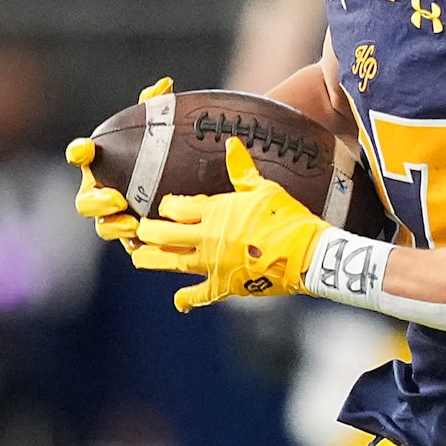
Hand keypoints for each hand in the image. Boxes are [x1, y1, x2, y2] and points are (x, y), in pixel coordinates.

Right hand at [66, 76, 170, 248]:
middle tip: (117, 199)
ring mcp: (115, 218)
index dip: (80, 152)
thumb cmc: (163, 155)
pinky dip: (136, 243)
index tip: (85, 150)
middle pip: (85, 202)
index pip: (82, 155)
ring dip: (115, 226)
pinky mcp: (132, 239)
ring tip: (133, 223)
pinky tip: (149, 240)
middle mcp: (101, 192)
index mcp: (101, 163)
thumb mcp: (163, 132)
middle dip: (96, 202)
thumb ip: (159, 108)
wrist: (185, 188)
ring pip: (104, 227)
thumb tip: (165, 84)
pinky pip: (129, 245)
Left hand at [128, 139, 328, 310]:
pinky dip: (187, 299)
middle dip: (148, 231)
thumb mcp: (264, 188)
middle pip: (164, 234)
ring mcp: (213, 264)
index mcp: (215, 211)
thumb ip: (242, 169)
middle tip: (140, 229)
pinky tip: (178, 302)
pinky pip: (200, 295)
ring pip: (172, 262)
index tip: (166, 206)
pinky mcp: (224, 285)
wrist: (307, 254)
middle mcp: (207, 238)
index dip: (167, 206)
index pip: (176, 207)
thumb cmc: (288, 218)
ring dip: (152, 259)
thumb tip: (231, 143)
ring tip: (138, 257)